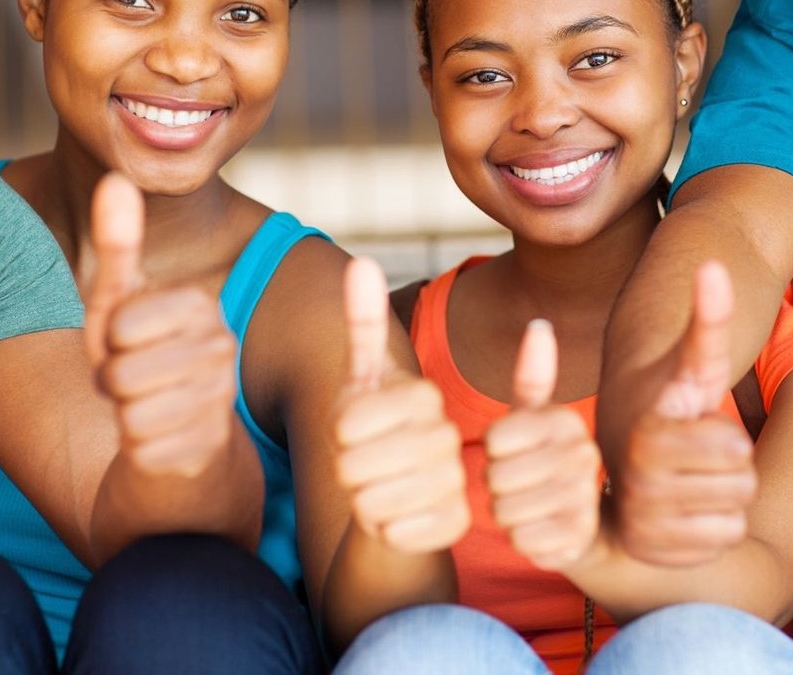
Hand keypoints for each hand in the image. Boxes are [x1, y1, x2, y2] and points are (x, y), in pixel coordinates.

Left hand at [80, 173, 238, 477]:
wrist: (186, 459)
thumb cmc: (144, 371)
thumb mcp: (121, 308)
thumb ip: (119, 245)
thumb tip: (114, 177)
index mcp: (200, 307)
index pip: (119, 322)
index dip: (108, 344)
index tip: (128, 351)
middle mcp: (221, 347)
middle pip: (118, 367)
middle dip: (111, 382)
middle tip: (135, 386)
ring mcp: (219, 398)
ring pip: (128, 404)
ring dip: (123, 415)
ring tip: (147, 412)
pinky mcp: (209, 445)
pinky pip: (139, 441)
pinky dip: (137, 447)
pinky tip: (159, 442)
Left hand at [333, 257, 469, 551]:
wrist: (403, 497)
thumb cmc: (374, 434)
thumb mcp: (363, 381)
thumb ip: (362, 324)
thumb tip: (361, 260)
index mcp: (423, 398)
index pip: (345, 424)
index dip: (337, 434)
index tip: (352, 434)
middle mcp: (447, 437)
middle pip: (352, 465)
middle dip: (344, 470)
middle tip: (361, 466)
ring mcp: (455, 483)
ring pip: (369, 502)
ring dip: (360, 501)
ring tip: (375, 490)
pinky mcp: (453, 527)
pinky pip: (389, 532)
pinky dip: (380, 530)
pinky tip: (393, 520)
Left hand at [484, 319, 602, 568]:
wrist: (583, 522)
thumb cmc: (543, 461)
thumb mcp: (534, 417)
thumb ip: (532, 375)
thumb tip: (540, 324)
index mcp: (567, 421)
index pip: (494, 439)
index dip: (492, 451)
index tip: (512, 452)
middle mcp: (584, 456)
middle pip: (497, 478)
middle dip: (497, 485)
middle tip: (519, 484)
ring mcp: (585, 500)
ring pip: (505, 511)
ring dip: (506, 513)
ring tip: (528, 505)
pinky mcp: (579, 540)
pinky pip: (520, 541)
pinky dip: (520, 539)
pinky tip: (538, 529)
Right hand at [615, 260, 756, 565]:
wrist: (629, 458)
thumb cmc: (670, 407)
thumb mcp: (691, 367)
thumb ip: (707, 321)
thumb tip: (716, 265)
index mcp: (648, 433)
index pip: (734, 446)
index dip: (728, 437)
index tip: (698, 425)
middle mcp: (637, 479)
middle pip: (742, 483)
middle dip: (732, 468)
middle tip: (699, 457)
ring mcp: (643, 520)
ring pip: (736, 517)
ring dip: (726, 500)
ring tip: (694, 482)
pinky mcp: (653, 552)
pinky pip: (723, 543)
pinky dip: (714, 530)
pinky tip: (689, 513)